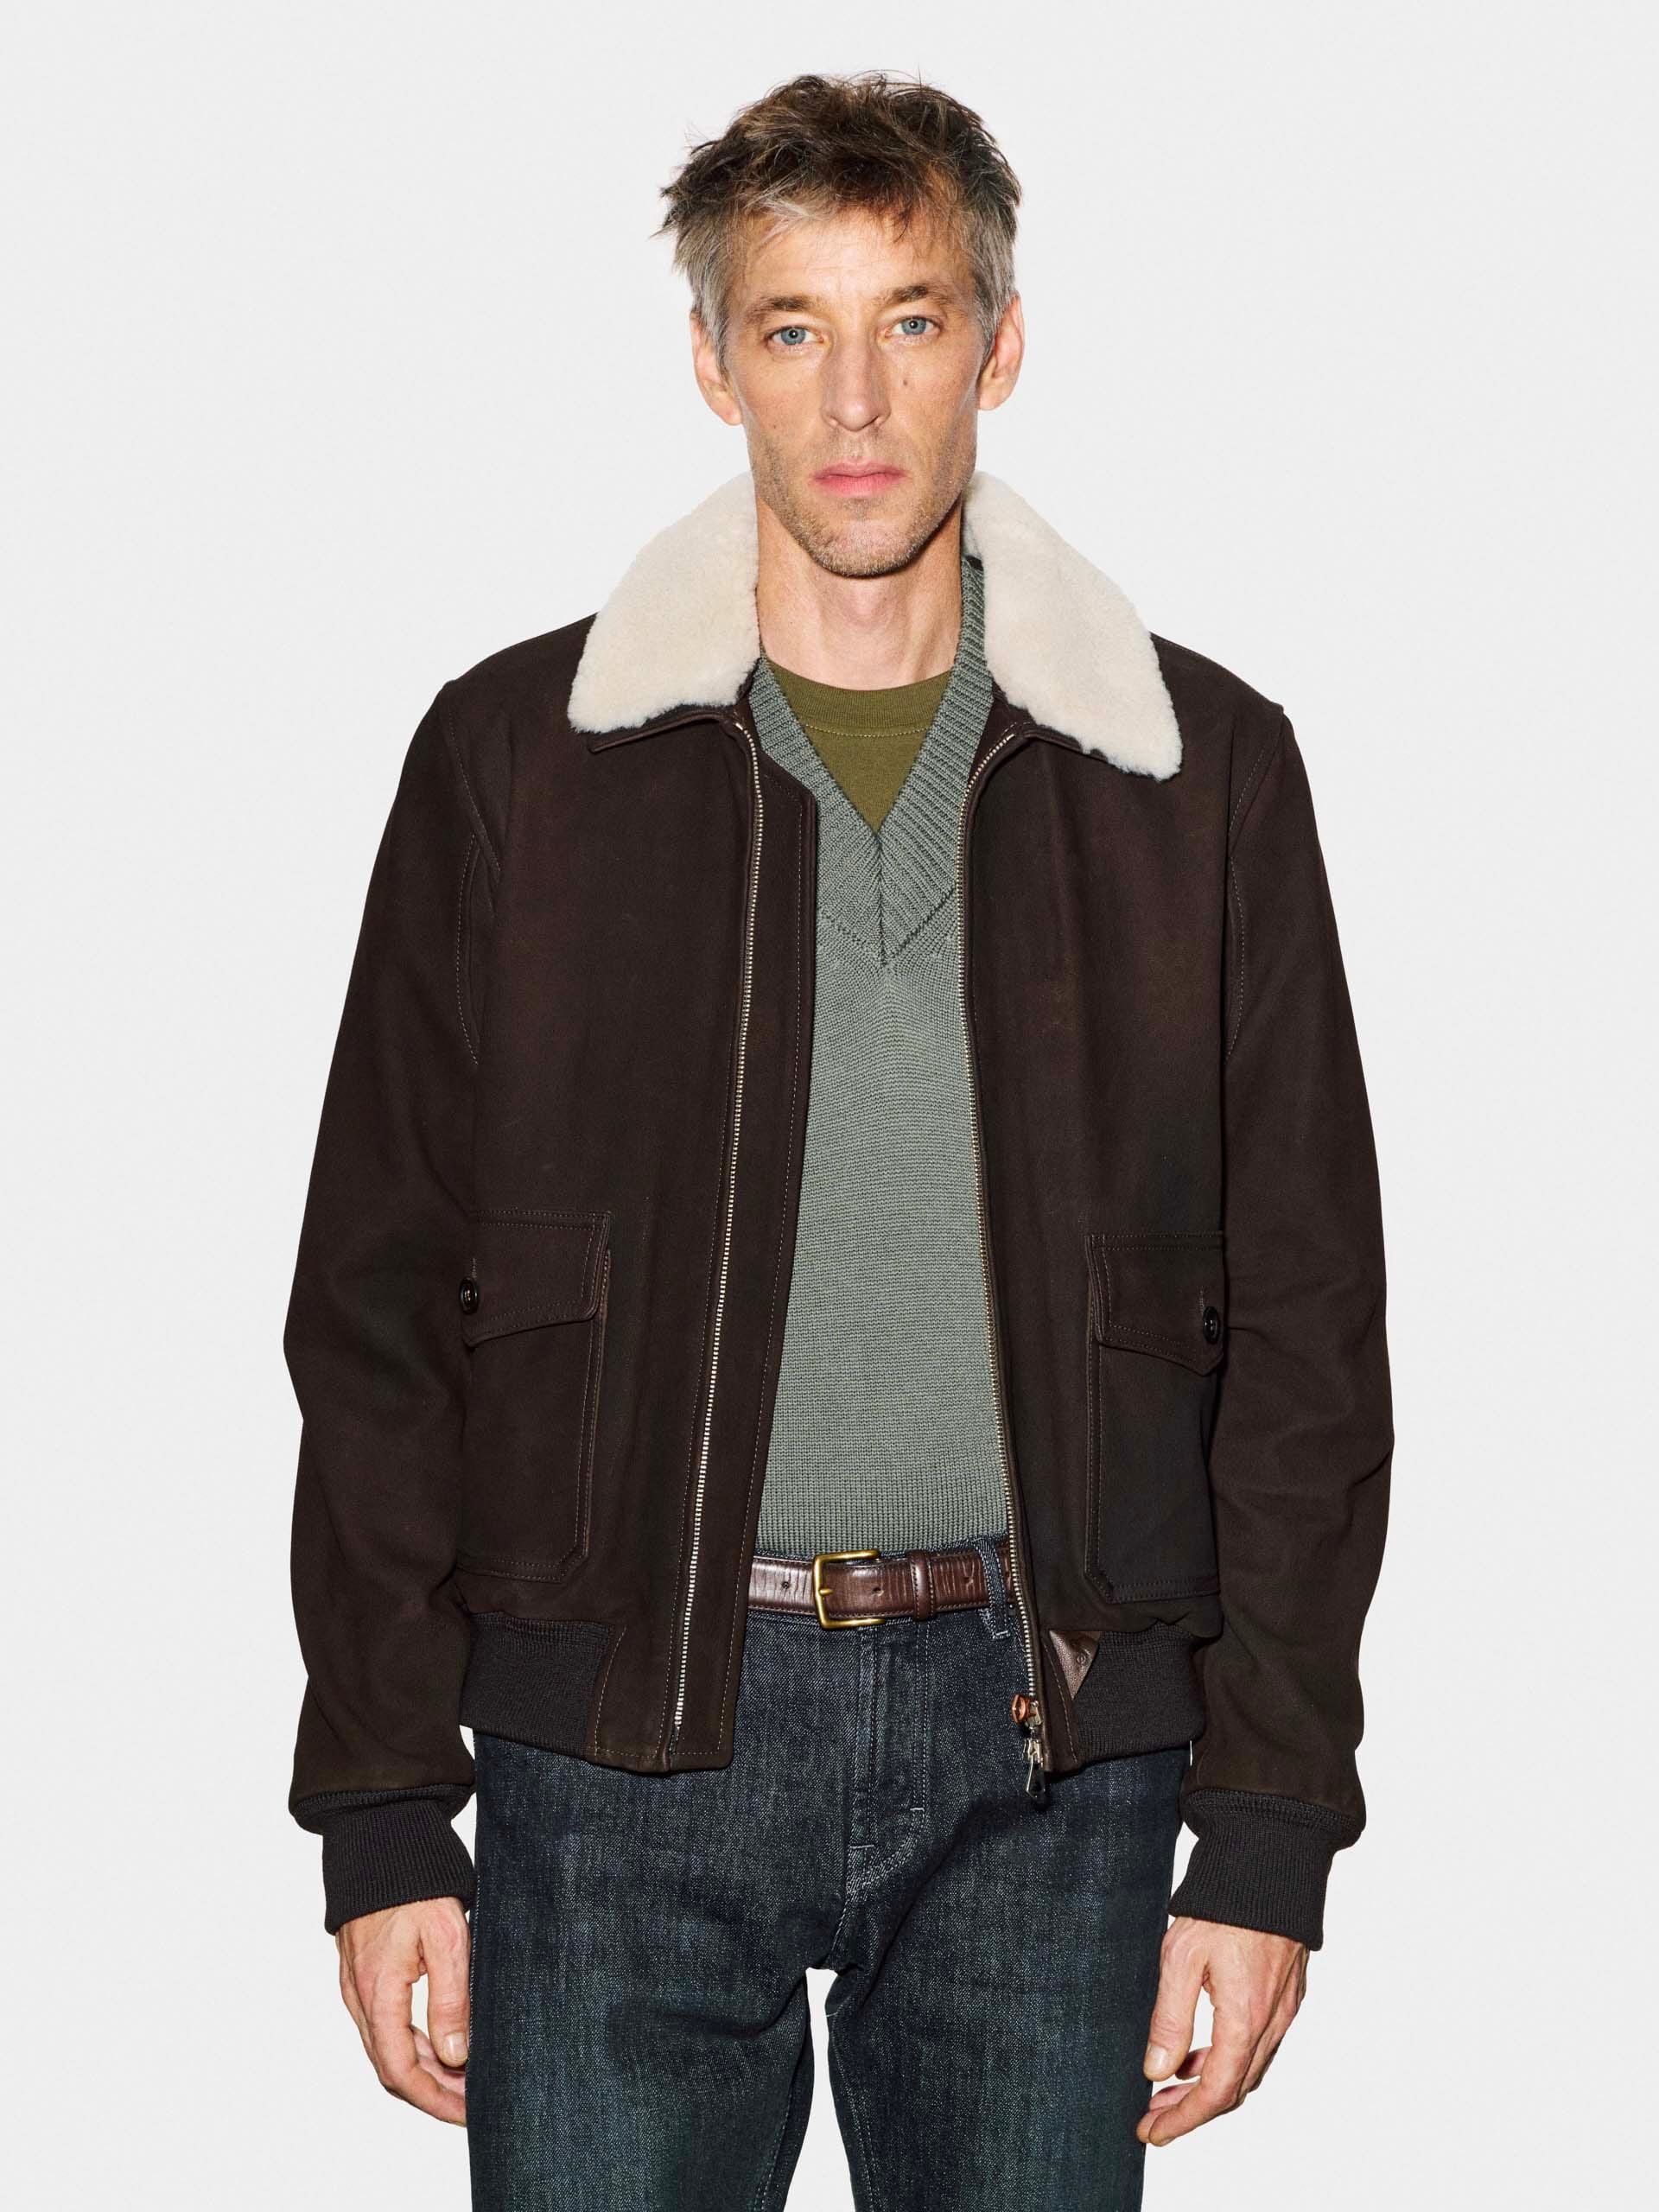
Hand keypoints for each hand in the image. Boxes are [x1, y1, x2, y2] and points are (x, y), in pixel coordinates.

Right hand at [337, 1897, 470, 2124]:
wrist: (381, 1837)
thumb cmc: (417, 1881)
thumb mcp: (448, 1938)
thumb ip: (451, 2000)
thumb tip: (456, 2057)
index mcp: (378, 1992)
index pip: (400, 2071)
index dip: (434, 2100)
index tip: (467, 2112)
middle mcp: (360, 1996)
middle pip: (392, 2066)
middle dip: (433, 2091)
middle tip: (474, 2101)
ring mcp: (358, 1985)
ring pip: (387, 2047)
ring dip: (425, 2069)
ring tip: (466, 2077)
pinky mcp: (365, 1972)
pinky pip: (384, 2024)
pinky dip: (413, 2043)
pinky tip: (443, 2042)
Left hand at [1139, 1916, 1307, 2146]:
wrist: (1270, 1863)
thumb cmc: (1224, 1906)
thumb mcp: (1181, 1959)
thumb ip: (1170, 2018)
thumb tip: (1155, 2070)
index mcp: (1245, 2019)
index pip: (1216, 2093)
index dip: (1183, 2120)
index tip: (1151, 2133)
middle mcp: (1271, 2022)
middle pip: (1234, 2089)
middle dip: (1191, 2109)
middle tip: (1152, 2117)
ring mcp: (1283, 2010)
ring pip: (1248, 2069)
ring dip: (1209, 2085)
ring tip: (1167, 2085)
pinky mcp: (1286, 1994)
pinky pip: (1258, 2045)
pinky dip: (1227, 2059)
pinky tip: (1198, 2050)